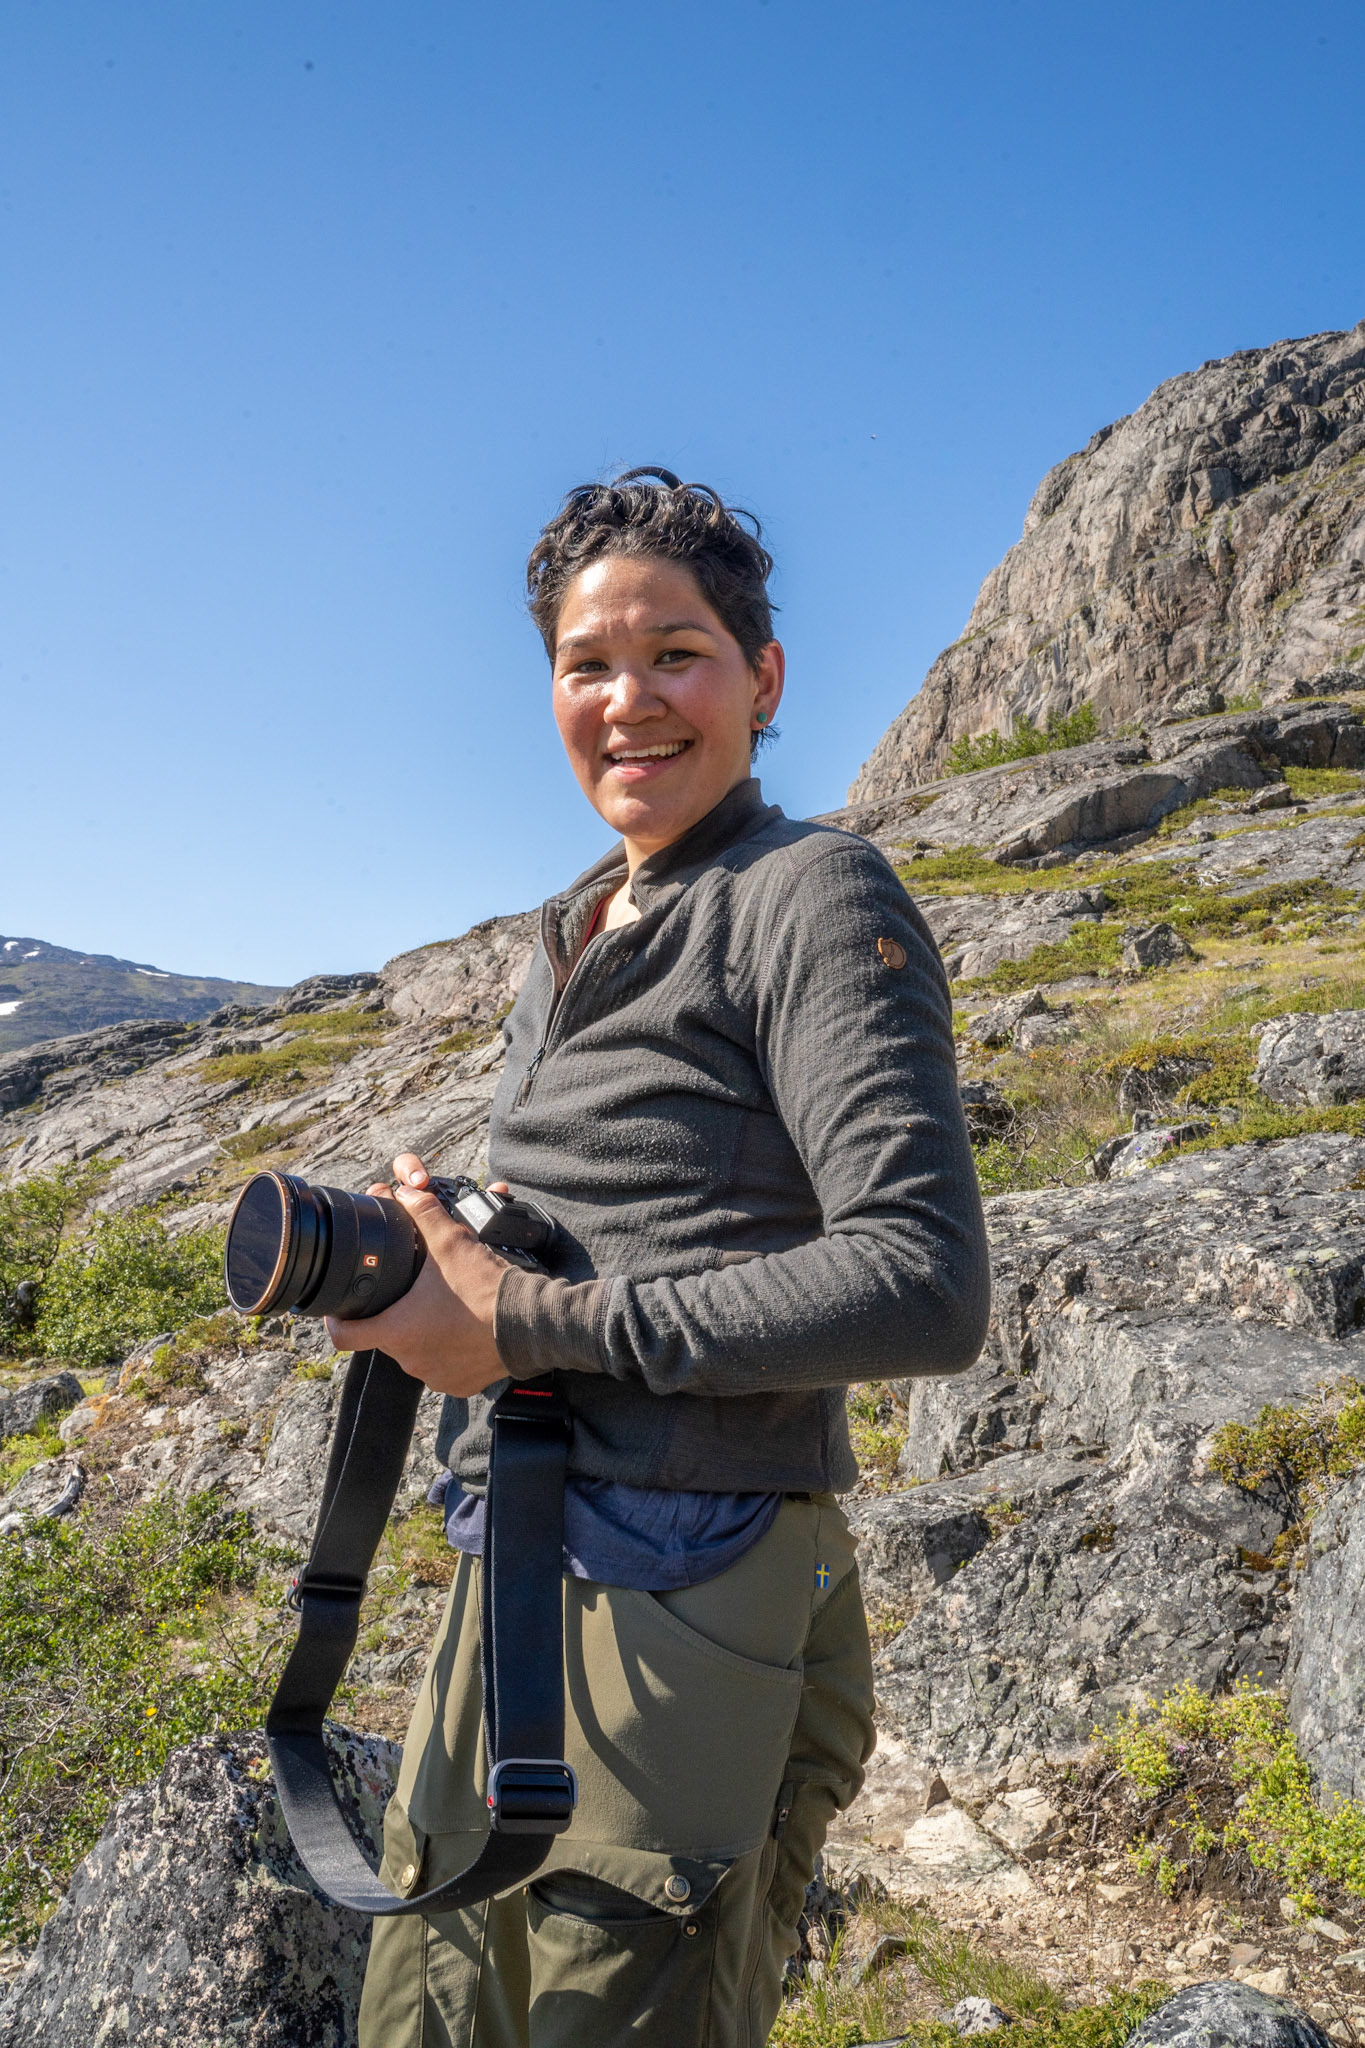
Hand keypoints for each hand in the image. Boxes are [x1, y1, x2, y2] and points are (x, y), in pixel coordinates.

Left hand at [325, 1154, 509, 1397]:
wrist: (532, 1323)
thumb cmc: (486, 1290)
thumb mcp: (451, 1242)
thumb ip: (422, 1212)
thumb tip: (404, 1191)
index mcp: (396, 1331)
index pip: (343, 1336)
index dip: (335, 1321)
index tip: (339, 1309)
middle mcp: (410, 1359)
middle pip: (387, 1336)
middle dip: (398, 1314)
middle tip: (415, 1293)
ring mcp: (435, 1376)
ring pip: (417, 1351)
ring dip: (425, 1332)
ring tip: (444, 1307)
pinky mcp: (460, 1384)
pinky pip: (444, 1366)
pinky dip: (450, 1350)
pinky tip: (464, 1328)